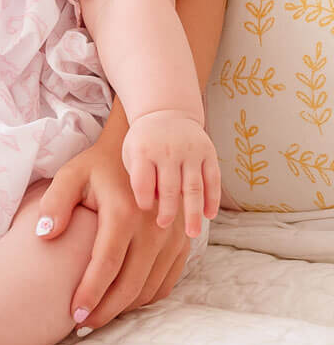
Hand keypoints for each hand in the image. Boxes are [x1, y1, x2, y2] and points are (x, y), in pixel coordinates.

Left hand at [36, 129, 191, 331]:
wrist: (139, 151)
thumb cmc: (99, 165)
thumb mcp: (72, 174)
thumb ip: (55, 203)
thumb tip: (43, 234)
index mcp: (124, 212)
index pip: (106, 264)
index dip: (90, 292)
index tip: (74, 313)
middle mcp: (154, 227)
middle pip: (131, 284)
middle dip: (106, 309)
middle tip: (83, 322)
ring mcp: (171, 237)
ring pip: (150, 288)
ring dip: (125, 307)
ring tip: (99, 314)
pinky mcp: (181, 244)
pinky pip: (165, 282)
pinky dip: (145, 298)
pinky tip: (123, 300)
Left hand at [122, 110, 220, 238]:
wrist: (165, 111)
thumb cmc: (144, 142)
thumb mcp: (131, 153)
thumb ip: (139, 178)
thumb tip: (153, 208)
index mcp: (143, 150)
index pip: (142, 181)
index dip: (144, 199)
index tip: (146, 209)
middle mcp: (167, 150)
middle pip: (170, 188)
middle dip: (168, 211)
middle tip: (165, 227)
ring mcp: (190, 151)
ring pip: (194, 188)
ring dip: (193, 213)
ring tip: (192, 233)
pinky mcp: (208, 152)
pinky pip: (213, 180)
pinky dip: (212, 200)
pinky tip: (209, 216)